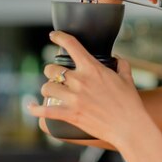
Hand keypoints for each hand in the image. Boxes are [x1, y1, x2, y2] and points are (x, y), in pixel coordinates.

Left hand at [28, 31, 143, 147]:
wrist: (129, 126)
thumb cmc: (130, 103)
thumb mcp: (127, 78)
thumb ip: (121, 65)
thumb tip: (117, 58)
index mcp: (92, 69)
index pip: (71, 45)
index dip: (59, 36)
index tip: (54, 35)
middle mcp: (80, 81)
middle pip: (52, 69)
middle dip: (52, 71)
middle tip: (57, 76)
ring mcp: (73, 98)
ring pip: (46, 87)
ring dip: (47, 87)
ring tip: (51, 90)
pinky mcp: (70, 114)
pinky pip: (44, 110)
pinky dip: (35, 108)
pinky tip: (31, 105)